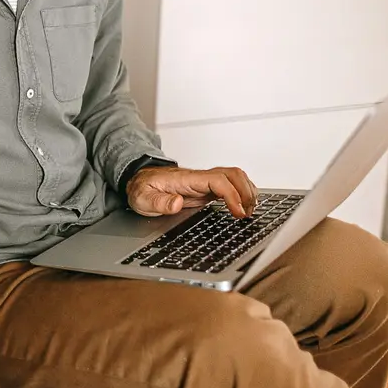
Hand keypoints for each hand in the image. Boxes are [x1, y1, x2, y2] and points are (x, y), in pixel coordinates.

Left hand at [126, 166, 257, 217]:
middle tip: (247, 213)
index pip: (218, 180)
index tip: (238, 212)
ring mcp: (204, 182)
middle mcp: (199, 177)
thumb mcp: (142, 198)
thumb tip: (176, 203)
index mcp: (186, 179)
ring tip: (249, 211)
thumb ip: (158, 201)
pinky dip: (242, 193)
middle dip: (246, 192)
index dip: (232, 195)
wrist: (138, 180)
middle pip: (232, 174)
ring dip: (247, 191)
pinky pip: (230, 185)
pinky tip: (243, 207)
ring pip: (234, 177)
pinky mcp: (206, 188)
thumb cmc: (141, 188)